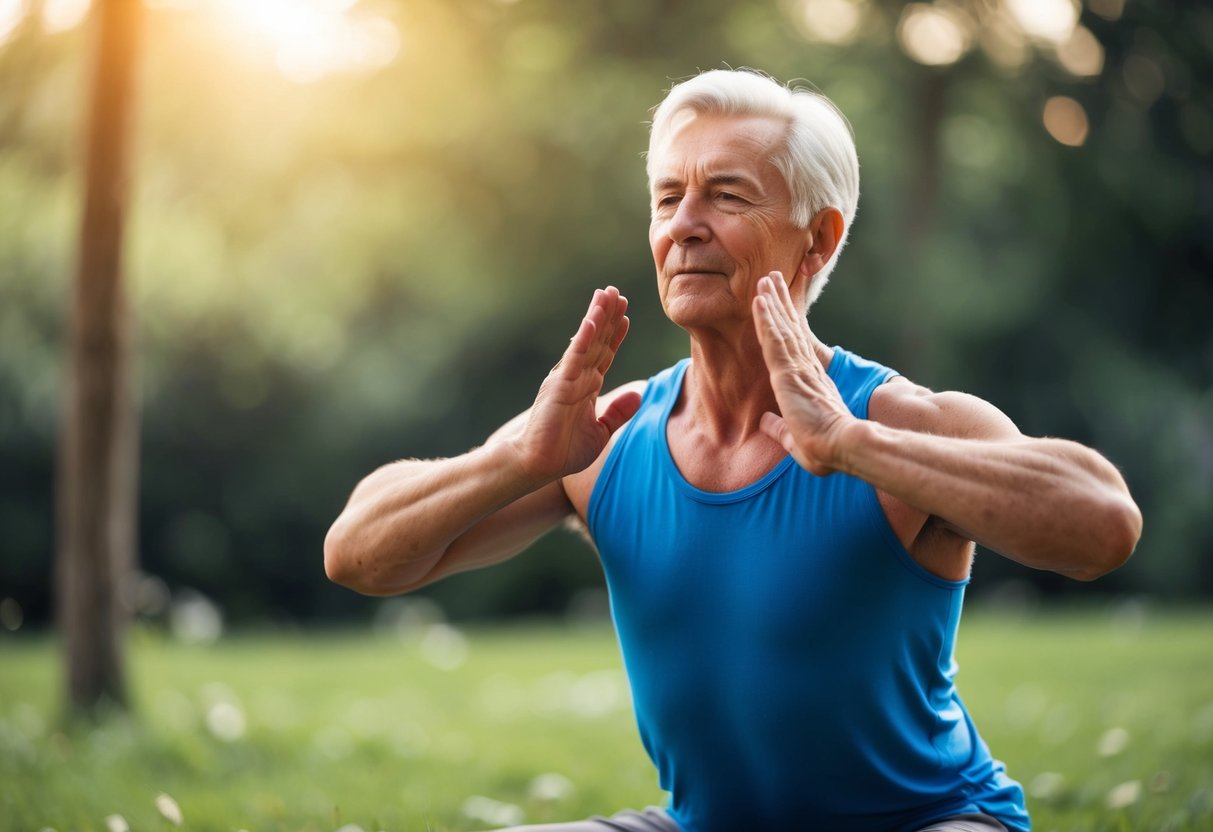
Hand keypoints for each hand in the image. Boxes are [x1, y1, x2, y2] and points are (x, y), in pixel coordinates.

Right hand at [514, 286, 640, 481]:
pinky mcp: (559, 386)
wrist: (536, 465)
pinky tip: (592, 320)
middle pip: (597, 341)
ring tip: (607, 294)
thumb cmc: (563, 451)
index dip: (615, 335)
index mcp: (586, 387)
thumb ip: (618, 413)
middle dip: (608, 317)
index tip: (626, 316)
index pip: (604, 355)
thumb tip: (638, 394)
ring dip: (597, 317)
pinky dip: (584, 338)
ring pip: (586, 342)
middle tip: (617, 292)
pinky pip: (574, 358)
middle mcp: (576, 378)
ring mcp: (567, 379)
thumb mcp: (601, 432)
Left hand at [752, 271, 854, 475]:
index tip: (779, 306)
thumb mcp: (796, 440)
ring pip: (781, 328)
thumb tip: (764, 422)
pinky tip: (759, 300)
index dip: (786, 325)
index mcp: (809, 383)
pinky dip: (766, 318)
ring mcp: (798, 368)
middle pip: (789, 329)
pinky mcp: (790, 371)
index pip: (794, 348)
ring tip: (766, 279)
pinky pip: (774, 339)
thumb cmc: (826, 448)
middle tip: (772, 279)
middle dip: (780, 303)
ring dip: (772, 302)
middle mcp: (805, 370)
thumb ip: (780, 429)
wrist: (843, 446)